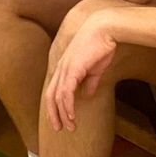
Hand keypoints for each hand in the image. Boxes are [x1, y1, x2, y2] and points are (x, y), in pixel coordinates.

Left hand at [44, 17, 118, 132]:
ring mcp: (65, 68)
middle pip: (50, 96)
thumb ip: (90, 82)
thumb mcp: (96, 68)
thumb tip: (87, 95)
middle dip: (53, 114)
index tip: (60, 119)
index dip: (54, 106)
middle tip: (59, 128)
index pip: (53, 90)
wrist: (105, 29)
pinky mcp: (72, 69)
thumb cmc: (102, 45)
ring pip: (58, 97)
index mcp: (64, 67)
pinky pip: (66, 92)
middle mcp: (60, 68)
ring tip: (69, 127)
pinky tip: (71, 117)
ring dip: (63, 114)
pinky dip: (67, 107)